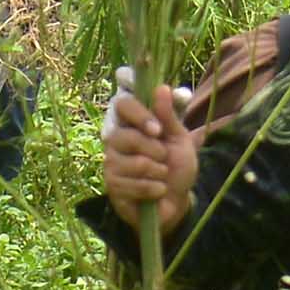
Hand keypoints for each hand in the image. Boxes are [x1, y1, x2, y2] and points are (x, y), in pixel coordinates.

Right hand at [100, 72, 200, 225]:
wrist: (176, 201)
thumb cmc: (176, 166)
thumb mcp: (179, 139)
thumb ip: (169, 116)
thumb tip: (162, 88)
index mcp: (131, 122)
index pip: (122, 104)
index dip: (139, 115)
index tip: (157, 129)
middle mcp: (115, 139)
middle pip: (128, 137)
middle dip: (156, 151)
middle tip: (164, 158)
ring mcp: (111, 163)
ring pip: (135, 163)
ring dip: (158, 173)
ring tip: (161, 176)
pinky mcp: (111, 186)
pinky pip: (134, 184)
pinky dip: (153, 189)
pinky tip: (155, 191)